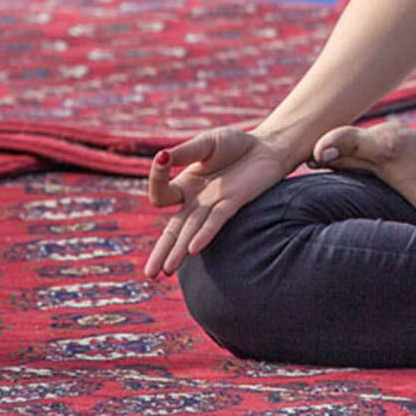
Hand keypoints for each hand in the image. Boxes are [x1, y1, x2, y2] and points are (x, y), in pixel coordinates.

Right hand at [144, 126, 289, 279]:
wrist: (266, 147)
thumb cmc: (234, 144)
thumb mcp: (206, 142)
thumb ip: (187, 151)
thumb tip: (162, 155)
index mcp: (185, 186)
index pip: (161, 193)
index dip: (158, 177)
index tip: (163, 157)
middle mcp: (196, 202)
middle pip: (173, 230)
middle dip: (161, 250)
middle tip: (149, 274)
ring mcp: (214, 205)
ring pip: (191, 232)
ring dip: (178, 251)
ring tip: (167, 270)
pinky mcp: (234, 203)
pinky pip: (216, 221)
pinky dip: (204, 234)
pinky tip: (193, 249)